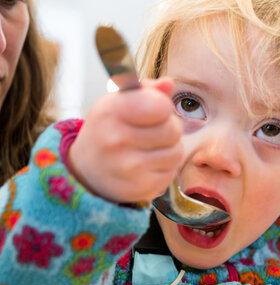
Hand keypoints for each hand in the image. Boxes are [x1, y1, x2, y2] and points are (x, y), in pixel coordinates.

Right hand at [68, 77, 181, 202]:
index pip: (159, 105)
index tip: (153, 109)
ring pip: (176, 153)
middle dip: (169, 128)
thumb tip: (168, 84)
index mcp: (111, 112)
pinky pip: (171, 174)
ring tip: (149, 149)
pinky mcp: (140, 189)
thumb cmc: (108, 129)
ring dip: (169, 150)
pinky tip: (147, 166)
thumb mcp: (118, 102)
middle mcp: (116, 140)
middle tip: (152, 131)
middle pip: (173, 130)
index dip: (163, 106)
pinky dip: (164, 169)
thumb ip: (146, 91)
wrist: (86, 170)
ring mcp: (128, 168)